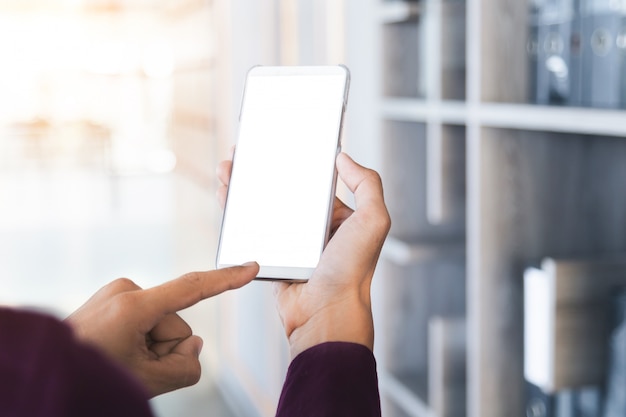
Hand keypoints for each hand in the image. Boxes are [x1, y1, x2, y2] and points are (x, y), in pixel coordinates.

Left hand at [65, 263, 258, 396]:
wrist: (48, 373)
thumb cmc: (88, 376)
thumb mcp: (147, 381)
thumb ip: (186, 366)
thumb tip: (192, 346)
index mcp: (133, 307)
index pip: (192, 288)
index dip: (227, 280)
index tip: (251, 267)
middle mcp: (124, 291)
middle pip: (176, 325)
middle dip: (166, 350)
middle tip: (137, 369)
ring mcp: (115, 295)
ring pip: (160, 326)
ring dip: (150, 348)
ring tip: (121, 362)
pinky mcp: (112, 301)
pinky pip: (144, 321)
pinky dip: (139, 340)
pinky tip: (119, 352)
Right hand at [217, 152, 389, 357]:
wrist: (324, 313)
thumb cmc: (352, 271)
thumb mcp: (373, 221)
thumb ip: (368, 185)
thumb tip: (345, 158)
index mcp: (339, 217)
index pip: (314, 183)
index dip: (297, 162)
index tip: (281, 143)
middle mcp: (314, 229)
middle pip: (283, 191)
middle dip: (264, 170)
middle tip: (246, 150)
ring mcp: (290, 243)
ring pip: (262, 206)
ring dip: (245, 186)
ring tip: (230, 165)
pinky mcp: (269, 255)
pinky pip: (250, 230)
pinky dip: (236, 212)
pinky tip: (225, 194)